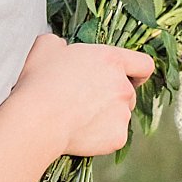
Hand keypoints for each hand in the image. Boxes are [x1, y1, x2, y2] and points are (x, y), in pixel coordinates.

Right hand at [17, 34, 155, 156]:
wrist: (37, 120)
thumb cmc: (39, 82)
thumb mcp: (46, 47)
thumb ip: (62, 44)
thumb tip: (63, 48)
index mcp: (111, 60)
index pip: (143, 64)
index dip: (138, 72)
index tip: (131, 78)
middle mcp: (123, 87)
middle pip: (129, 93)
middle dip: (112, 97)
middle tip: (85, 101)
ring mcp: (123, 114)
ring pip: (120, 116)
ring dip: (105, 117)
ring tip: (76, 119)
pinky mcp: (118, 137)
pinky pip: (113, 136)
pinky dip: (100, 137)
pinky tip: (79, 133)